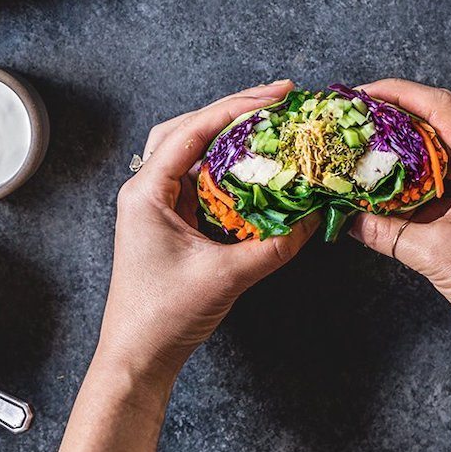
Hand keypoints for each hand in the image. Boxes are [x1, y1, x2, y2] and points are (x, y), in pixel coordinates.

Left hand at [95, 80, 318, 380]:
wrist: (138, 357)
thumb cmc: (163, 317)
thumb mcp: (227, 277)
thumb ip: (274, 246)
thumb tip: (312, 217)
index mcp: (146, 192)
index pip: (193, 131)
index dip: (237, 107)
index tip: (276, 94)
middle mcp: (148, 189)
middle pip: (189, 129)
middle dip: (233, 109)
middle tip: (276, 98)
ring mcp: (158, 204)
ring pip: (194, 151)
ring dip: (230, 134)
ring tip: (269, 122)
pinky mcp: (173, 220)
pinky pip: (202, 178)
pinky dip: (229, 166)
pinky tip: (256, 165)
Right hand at [347, 79, 450, 347]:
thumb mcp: (433, 254)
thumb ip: (385, 232)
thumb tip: (347, 218)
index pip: (442, 108)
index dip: (400, 93)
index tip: (364, 94)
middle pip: (444, 117)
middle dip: (400, 110)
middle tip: (361, 113)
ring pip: (446, 144)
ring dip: (409, 140)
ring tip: (372, 141)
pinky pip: (450, 172)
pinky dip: (420, 170)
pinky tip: (393, 181)